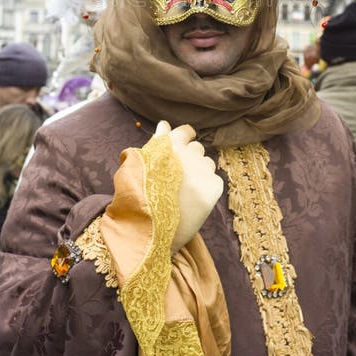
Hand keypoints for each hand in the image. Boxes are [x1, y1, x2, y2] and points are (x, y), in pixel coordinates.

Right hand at [153, 120, 223, 253]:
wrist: (149, 231)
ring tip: (185, 190)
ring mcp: (202, 171)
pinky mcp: (213, 188)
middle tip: (180, 176)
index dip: (184, 138)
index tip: (183, 147)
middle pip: (197, 148)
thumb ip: (156, 143)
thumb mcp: (142, 165)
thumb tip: (165, 124)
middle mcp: (188, 154)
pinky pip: (215, 181)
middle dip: (191, 158)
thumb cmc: (140, 197)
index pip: (186, 131)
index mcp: (169, 146)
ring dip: (200, 172)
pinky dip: (207, 188)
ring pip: (208, 164)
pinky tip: (193, 200)